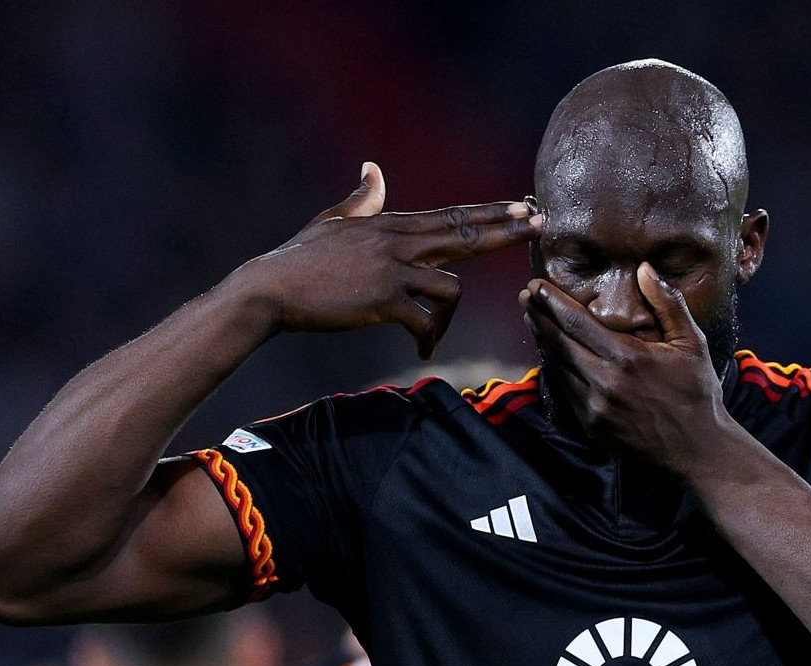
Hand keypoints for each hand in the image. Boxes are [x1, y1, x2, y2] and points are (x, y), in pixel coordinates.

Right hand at [232, 162, 542, 358]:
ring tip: (431, 336)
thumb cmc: (299, 260)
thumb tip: (374, 169)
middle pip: (465, 234)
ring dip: (448, 318)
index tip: (523, 205)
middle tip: (540, 224)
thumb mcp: (332, 222)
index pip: (452, 215)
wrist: (269, 290)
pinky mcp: (383, 301)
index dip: (490, 212)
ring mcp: (392, 270)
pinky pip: (425, 321)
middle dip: (506, 231)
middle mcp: (397, 241)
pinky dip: (429, 339)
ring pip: (450, 287)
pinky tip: (420, 351)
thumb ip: (361, 199)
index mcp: (390, 224)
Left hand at [520, 263, 728, 470]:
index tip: (536, 286)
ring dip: (542, 341)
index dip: (552, 302)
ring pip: (558, 367)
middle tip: (525, 297)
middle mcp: (605, 382)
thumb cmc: (697, 392)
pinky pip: (565, 390)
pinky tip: (551, 353)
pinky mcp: (591, 425)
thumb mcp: (692, 343)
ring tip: (531, 319)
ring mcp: (594, 407)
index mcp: (628, 358)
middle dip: (539, 316)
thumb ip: (668, 304)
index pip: (576, 322)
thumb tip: (644, 269)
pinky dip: (555, 367)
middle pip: (559, 343)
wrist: (696, 450)